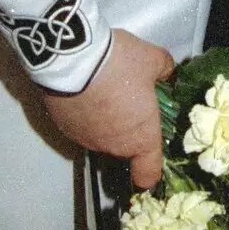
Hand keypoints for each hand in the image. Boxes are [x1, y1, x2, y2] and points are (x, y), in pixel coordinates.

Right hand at [41, 28, 174, 187]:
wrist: (72, 54)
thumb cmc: (118, 63)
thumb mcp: (151, 58)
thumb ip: (163, 70)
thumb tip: (164, 73)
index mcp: (140, 136)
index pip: (147, 174)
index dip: (150, 170)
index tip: (151, 156)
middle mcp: (113, 145)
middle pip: (125, 147)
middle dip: (129, 126)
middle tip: (130, 97)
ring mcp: (85, 138)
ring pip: (101, 135)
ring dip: (105, 118)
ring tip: (105, 87)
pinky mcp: (64, 126)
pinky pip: (80, 124)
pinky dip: (84, 111)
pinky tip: (85, 87)